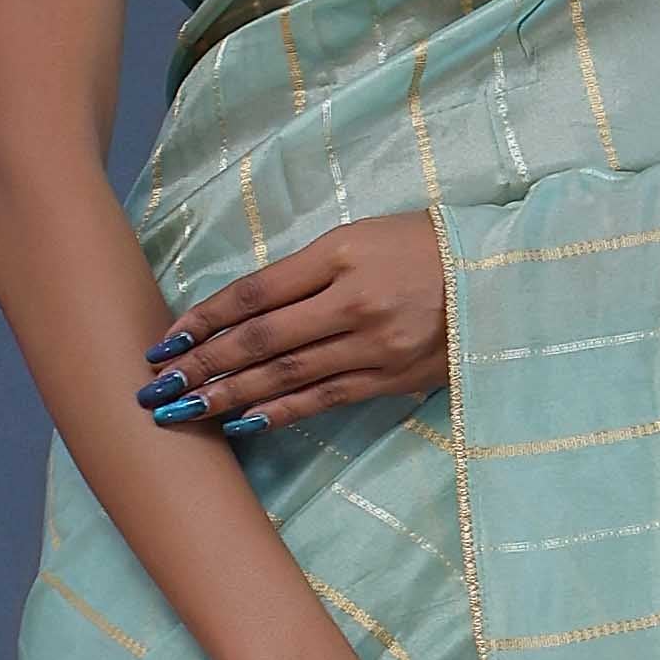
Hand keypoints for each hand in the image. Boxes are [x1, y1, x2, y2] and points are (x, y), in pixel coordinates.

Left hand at [140, 212, 448, 438]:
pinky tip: (241, 422)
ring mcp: (373, 345)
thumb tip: (243, 311)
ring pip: (286, 376)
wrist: (503, 276)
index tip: (166, 340)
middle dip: (202, 365)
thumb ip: (307, 271)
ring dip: (228, 395)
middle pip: (261, 339)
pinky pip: (324, 400)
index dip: (205, 319)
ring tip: (184, 410)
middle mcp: (353, 301)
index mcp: (341, 254)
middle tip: (155, 387)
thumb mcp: (363, 237)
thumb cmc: (425, 247)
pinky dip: (279, 412)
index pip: (255, 292)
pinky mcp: (391, 378)